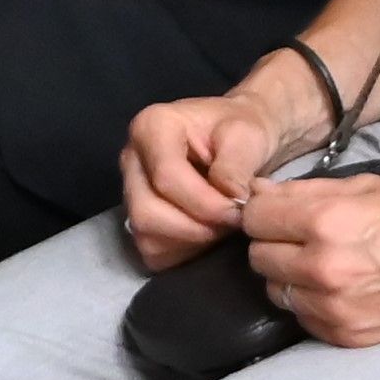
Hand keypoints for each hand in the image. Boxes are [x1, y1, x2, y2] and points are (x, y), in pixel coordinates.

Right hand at [118, 84, 302, 268]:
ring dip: (190, 242)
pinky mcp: (138, 218)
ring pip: (147, 236)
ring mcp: (130, 191)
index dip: (205, 204)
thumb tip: (228, 202)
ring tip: (221, 225)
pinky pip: (152, 251)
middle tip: (231, 221)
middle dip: (195, 228)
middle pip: (147, 212)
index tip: (239, 210)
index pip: (166, 178)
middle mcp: (131, 159)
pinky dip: (183, 252)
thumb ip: (235, 166)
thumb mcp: (248, 134)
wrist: (240, 139)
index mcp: (151, 127)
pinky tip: (207, 233)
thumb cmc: (243, 129)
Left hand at [241, 174, 379, 347]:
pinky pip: (301, 317)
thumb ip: (304, 191)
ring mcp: (332, 307)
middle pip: (258, 257)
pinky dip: (310, 303)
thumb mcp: (363, 186)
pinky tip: (336, 289)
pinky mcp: (343, 335)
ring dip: (288, 277)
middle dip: (273, 244)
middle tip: (300, 239)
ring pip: (275, 291)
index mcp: (325, 221)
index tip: (277, 213)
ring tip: (320, 265)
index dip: (263, 212)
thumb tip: (256, 194)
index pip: (254, 218)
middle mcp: (322, 268)